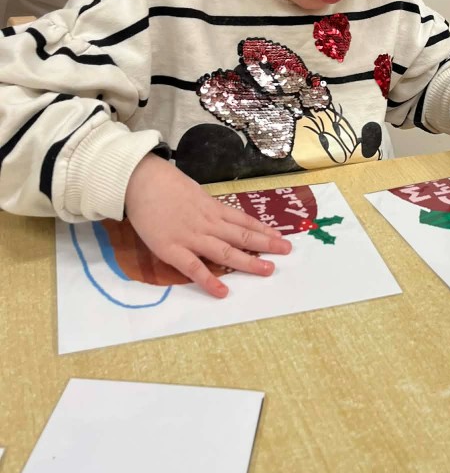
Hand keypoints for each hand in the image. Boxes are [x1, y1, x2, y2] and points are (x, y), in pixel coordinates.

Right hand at [124, 154, 291, 297]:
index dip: (263, 229)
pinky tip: (223, 292)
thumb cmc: (163, 184)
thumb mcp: (192, 192)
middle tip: (287, 251)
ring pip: (226, 252)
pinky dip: (209, 280)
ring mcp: (192, 237)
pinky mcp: (172, 250)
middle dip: (266, 244)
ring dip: (249, 262)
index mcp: (212, 208)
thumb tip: (218, 215)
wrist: (139, 180)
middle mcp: (208, 223)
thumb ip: (205, 206)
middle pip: (242, 236)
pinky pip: (194, 268)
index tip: (280, 235)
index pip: (243, 220)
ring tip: (269, 270)